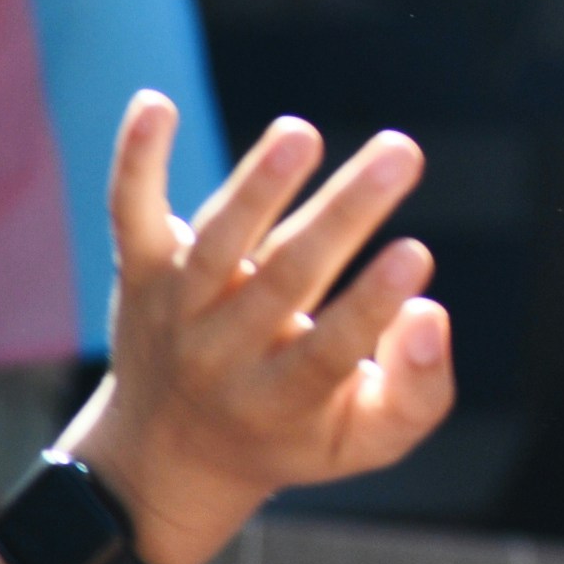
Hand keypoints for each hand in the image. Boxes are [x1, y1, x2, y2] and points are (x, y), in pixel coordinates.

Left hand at [56, 93, 453, 563]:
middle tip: (403, 151)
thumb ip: (417, 387)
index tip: (417, 254)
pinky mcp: (142, 272)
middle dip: (343, 214)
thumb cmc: (293, 434)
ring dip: (256, 185)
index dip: (371, 305)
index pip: (328, 351)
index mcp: (281, 401)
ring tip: (301, 134)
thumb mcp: (365, 438)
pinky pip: (132, 215)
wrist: (163, 459)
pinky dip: (136, 162)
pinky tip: (154, 103)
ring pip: (215, 244)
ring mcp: (177, 309)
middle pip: (283, 280)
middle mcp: (220, 356)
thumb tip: (432, 313)